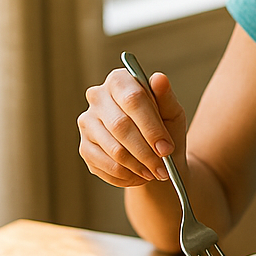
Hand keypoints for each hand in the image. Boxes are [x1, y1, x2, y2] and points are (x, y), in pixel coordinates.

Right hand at [77, 67, 188, 186]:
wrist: (156, 154)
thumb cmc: (165, 127)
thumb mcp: (172, 112)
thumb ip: (165, 97)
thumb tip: (159, 78)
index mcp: (120, 81)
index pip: (133, 99)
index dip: (151, 127)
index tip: (166, 148)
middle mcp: (98, 97)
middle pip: (121, 126)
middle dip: (146, 151)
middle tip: (163, 168)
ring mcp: (87, 122)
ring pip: (113, 149)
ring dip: (138, 165)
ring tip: (155, 173)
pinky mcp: (84, 147)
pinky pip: (104, 165)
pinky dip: (126, 175)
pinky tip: (140, 176)